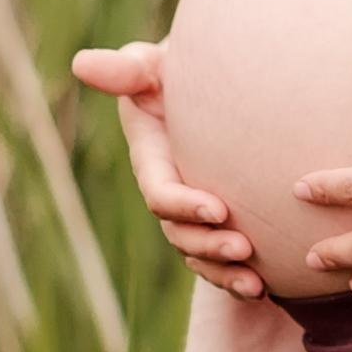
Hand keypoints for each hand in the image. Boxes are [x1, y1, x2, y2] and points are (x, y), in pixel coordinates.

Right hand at [69, 38, 264, 299]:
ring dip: (223, 272)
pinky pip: (220, 259)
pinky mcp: (220, 219)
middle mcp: (170, 190)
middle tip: (245, 248)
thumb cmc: (186, 64)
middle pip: (180, 232)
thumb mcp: (155, 64)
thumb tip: (83, 63)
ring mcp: (193, 208)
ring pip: (199, 253)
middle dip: (209, 245)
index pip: (160, 192)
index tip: (220, 208)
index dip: (184, 205)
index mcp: (152, 158)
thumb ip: (126, 69)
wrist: (223, 77)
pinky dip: (238, 277)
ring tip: (256, 282)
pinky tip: (268, 288)